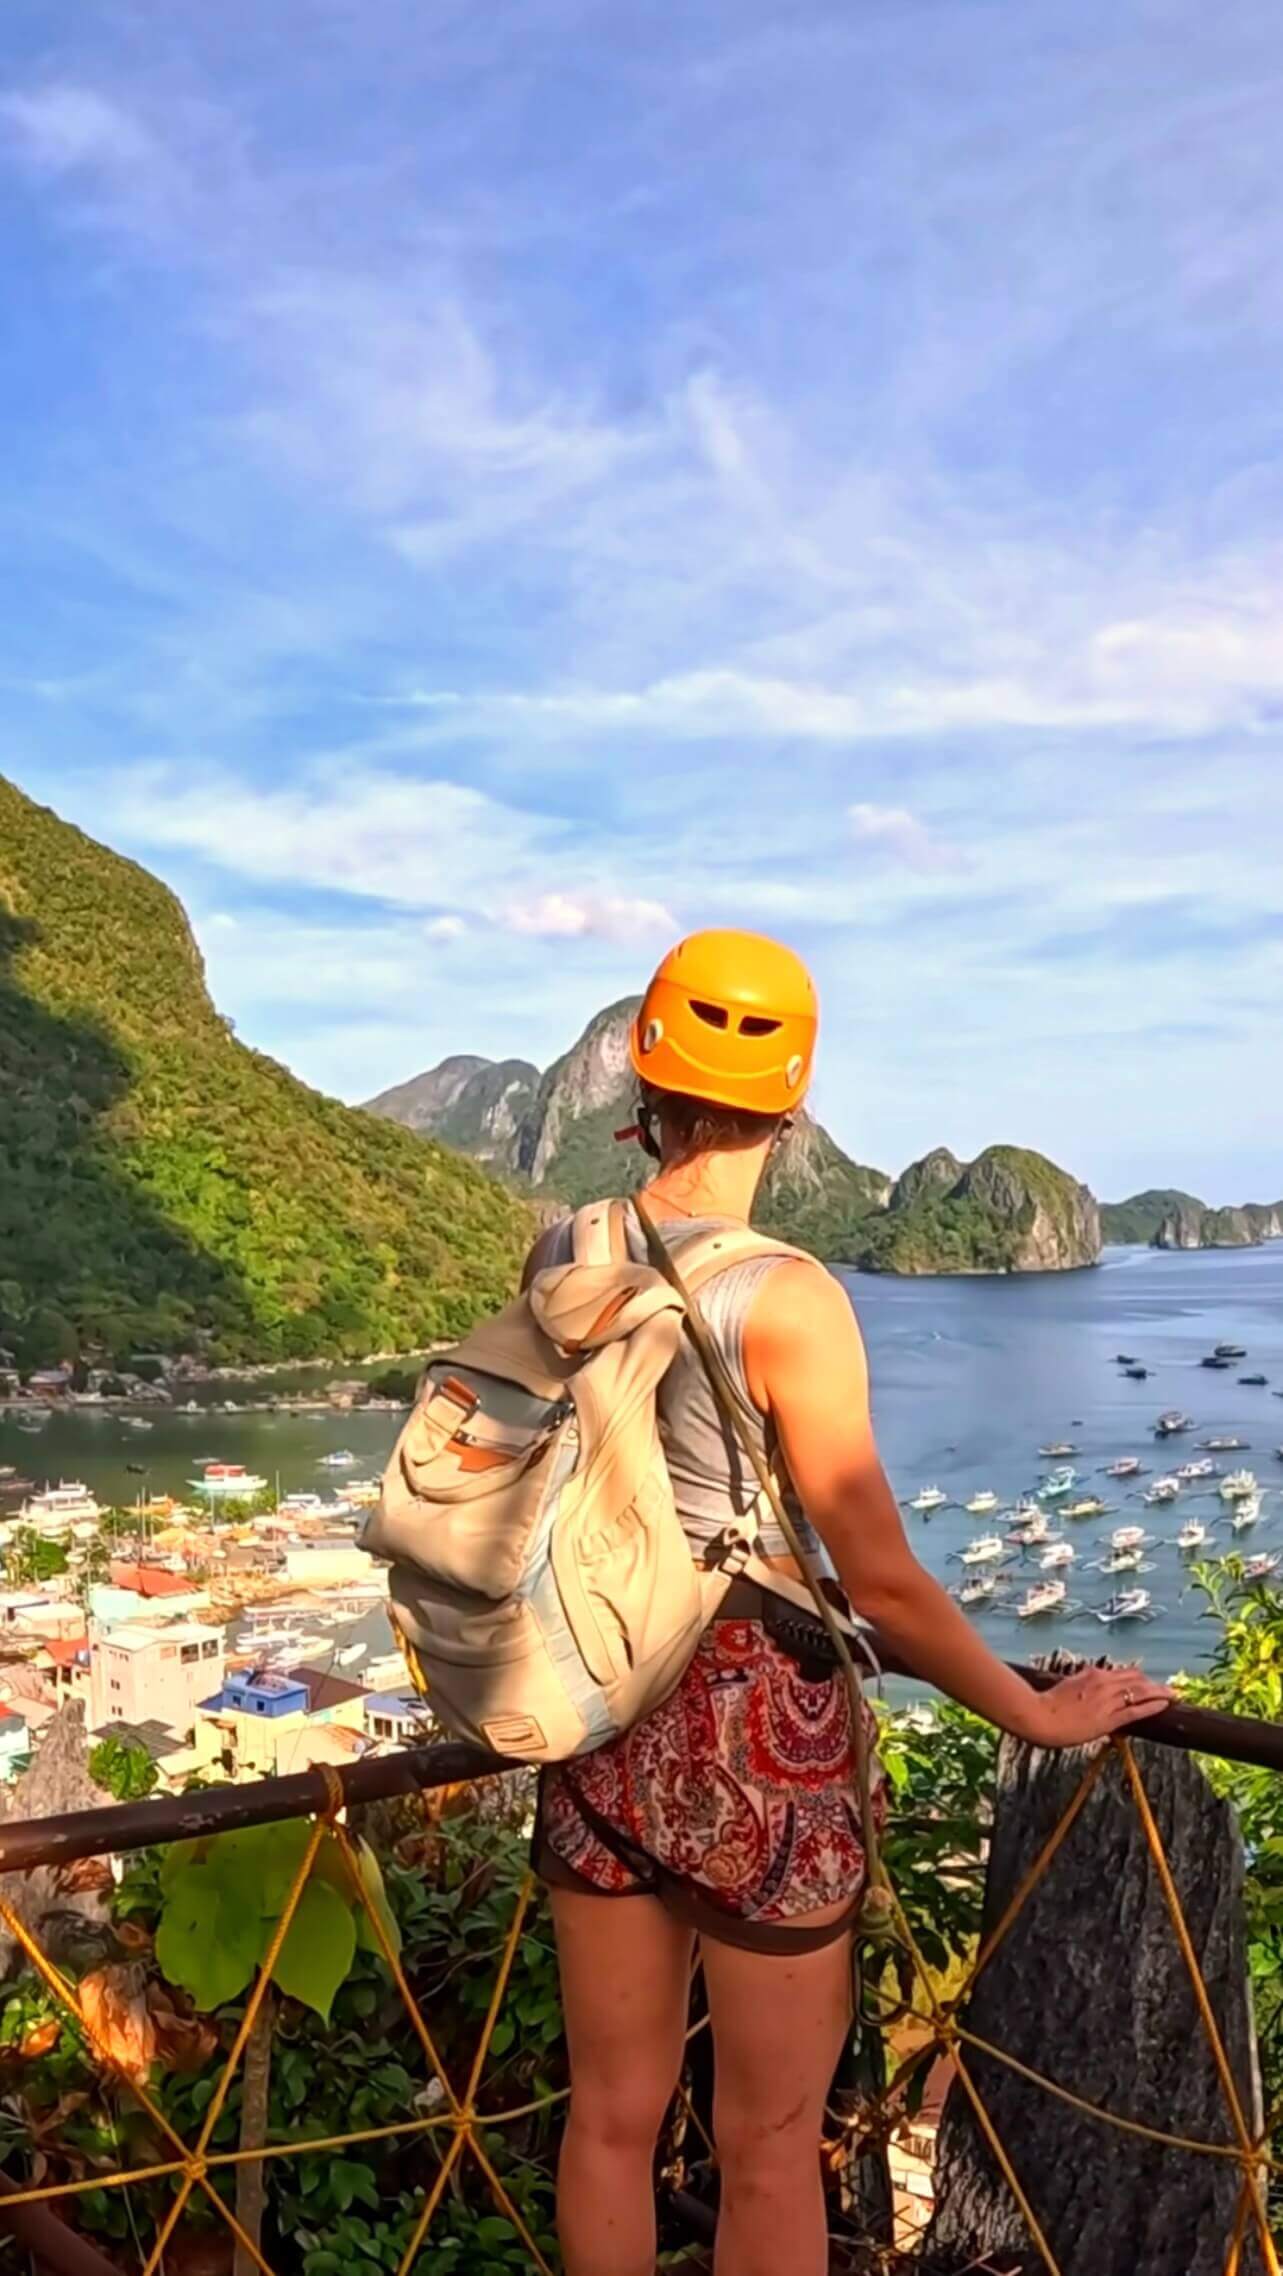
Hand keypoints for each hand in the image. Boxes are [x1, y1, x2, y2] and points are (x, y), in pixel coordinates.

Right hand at [1017, 1665, 1172, 1748]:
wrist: (1038, 1716)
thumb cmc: (1047, 1704)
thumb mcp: (1067, 1686)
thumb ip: (1082, 1683)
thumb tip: (1090, 1681)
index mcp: (1092, 1674)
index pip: (1123, 1673)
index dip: (1140, 1678)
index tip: (1148, 1682)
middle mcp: (1103, 1683)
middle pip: (1136, 1680)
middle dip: (1153, 1684)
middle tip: (1167, 1689)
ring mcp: (1106, 1700)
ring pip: (1140, 1692)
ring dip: (1159, 1693)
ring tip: (1173, 1695)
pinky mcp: (1108, 1718)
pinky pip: (1136, 1710)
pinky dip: (1153, 1706)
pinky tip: (1165, 1705)